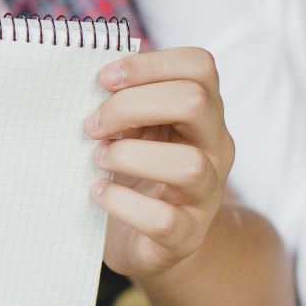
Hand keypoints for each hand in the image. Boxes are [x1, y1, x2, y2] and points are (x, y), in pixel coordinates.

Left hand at [86, 47, 234, 278]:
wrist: (146, 241)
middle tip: (94, 126)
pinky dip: (122, 204)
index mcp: (203, 113)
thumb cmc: (133, 172)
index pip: (199, 66)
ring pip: (188, 164)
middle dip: (131, 105)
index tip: (103, 79)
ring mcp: (206, 193)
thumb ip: (124, 102)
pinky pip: (163, 220)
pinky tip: (99, 194)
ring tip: (99, 159)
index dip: (149, 64)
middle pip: (194, 102)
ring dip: (130, 156)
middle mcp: (215, 148)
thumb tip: (90, 81)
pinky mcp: (187, 236)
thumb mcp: (134, 130)